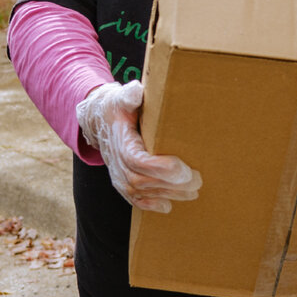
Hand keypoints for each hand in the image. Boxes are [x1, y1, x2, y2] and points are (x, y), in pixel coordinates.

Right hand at [76, 79, 202, 212]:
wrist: (98, 121)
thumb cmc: (116, 107)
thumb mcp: (121, 97)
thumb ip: (128, 95)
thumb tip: (137, 91)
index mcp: (120, 141)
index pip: (138, 161)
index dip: (161, 169)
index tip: (185, 169)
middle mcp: (116, 162)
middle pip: (143, 180)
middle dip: (171, 184)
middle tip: (198, 180)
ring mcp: (117, 175)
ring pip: (141, 192)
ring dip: (168, 194)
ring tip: (193, 191)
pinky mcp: (122, 183)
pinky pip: (134, 200)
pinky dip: (151, 205)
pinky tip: (169, 205)